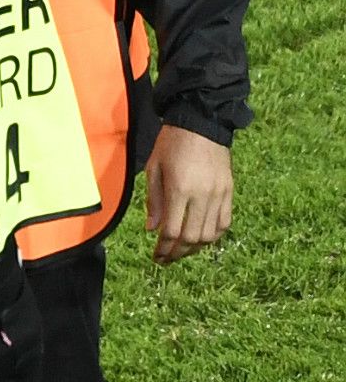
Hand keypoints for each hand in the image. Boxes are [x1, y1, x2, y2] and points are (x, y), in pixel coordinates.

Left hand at [145, 124, 233, 264]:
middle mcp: (202, 195)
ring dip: (196, 248)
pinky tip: (202, 239)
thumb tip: (152, 230)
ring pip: (211, 234)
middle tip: (166, 259)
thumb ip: (153, 200)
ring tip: (182, 251)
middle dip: (178, 253)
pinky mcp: (229, 191)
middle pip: (192, 238)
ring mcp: (219, 194)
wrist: (201, 123)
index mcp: (179, 189)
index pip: (172, 231)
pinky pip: (225, 222)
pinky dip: (214, 235)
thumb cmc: (171, 143)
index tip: (156, 257)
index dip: (164, 248)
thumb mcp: (153, 168)